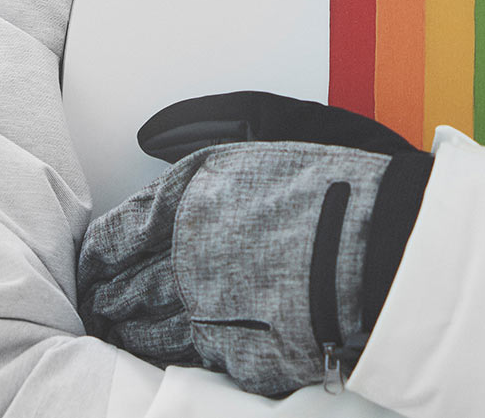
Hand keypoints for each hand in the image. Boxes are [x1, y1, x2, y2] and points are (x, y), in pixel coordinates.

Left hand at [78, 94, 432, 396]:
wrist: (391, 242)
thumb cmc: (335, 174)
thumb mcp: (269, 125)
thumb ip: (204, 124)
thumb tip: (152, 132)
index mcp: (189, 197)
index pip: (114, 238)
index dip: (98, 256)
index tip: (94, 265)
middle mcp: (187, 258)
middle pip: (121, 292)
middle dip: (106, 299)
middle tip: (98, 305)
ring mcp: (211, 312)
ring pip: (146, 333)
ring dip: (130, 332)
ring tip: (123, 333)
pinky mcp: (242, 356)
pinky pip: (192, 361)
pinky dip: (180, 356)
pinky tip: (176, 352)